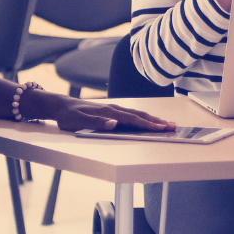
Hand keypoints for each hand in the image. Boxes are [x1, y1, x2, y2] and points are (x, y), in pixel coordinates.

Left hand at [32, 93, 175, 132]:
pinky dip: (144, 117)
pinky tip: (149, 120)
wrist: (60, 105)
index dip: (148, 124)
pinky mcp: (112, 110)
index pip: (132, 119)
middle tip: (173, 126)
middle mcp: (114, 109)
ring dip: (153, 119)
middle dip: (157, 121)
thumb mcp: (77, 122)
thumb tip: (114, 123)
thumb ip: (96, 123)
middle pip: (140, 115)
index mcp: (108, 112)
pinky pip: (132, 113)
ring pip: (137, 113)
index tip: (161, 128)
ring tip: (166, 123)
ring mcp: (114, 109)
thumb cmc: (68, 116)